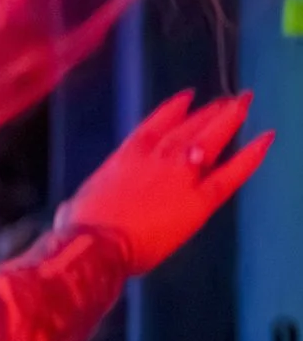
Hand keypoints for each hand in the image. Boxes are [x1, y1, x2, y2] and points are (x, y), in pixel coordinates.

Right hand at [59, 91, 270, 274]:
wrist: (96, 243)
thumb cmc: (79, 227)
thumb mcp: (77, 204)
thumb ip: (85, 200)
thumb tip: (73, 209)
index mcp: (126, 156)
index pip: (155, 124)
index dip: (173, 109)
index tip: (187, 98)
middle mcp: (157, 157)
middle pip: (189, 126)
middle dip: (210, 112)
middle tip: (230, 99)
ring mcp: (181, 174)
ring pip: (211, 139)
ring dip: (230, 119)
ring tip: (245, 104)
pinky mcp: (201, 198)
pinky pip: (232, 172)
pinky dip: (251, 154)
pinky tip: (266, 138)